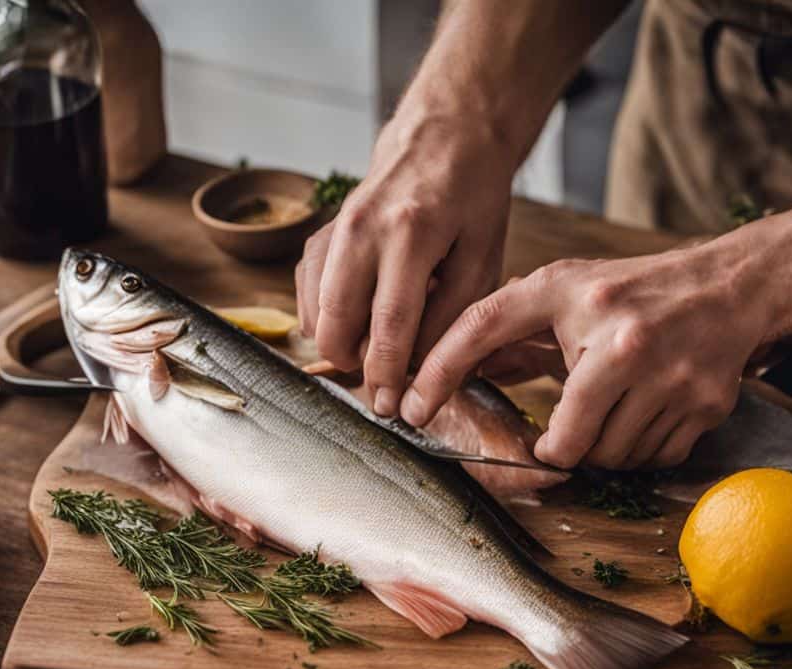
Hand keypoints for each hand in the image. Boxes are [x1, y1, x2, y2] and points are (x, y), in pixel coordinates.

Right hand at [296, 115, 513, 415]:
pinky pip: (308, 295)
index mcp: (412, 231)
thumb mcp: (483, 256)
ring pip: (314, 313)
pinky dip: (329, 318)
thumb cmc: (472, 199)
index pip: (389, 322)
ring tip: (381, 346)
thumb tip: (421, 370)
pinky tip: (363, 317)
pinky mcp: (320, 234)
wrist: (443, 137)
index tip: (391, 407)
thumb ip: (452, 314)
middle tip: (385, 385)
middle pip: (336, 322)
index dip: (386, 372)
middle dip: (356, 366)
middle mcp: (362, 228)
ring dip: (342, 343)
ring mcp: (334, 229)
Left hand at [401, 245, 777, 469]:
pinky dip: (640, 449)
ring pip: (610, 457)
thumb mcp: (566, 293)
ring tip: (613, 410)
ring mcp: (670, 377)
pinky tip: (646, 411)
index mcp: (576, 295)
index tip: (412, 410)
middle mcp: (623, 339)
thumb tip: (444, 377)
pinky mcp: (704, 406)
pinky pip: (651, 460)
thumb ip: (508, 332)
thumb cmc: (635, 292)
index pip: (483, 327)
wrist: (730, 289)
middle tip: (562, 436)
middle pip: (565, 439)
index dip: (439, 371)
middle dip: (560, 445)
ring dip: (602, 448)